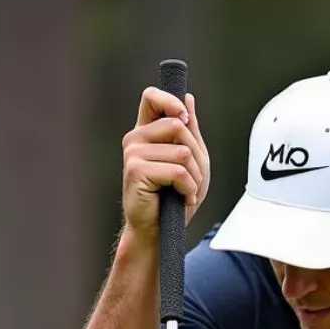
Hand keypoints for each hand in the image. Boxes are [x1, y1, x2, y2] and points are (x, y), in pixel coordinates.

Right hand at [121, 87, 210, 236]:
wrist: (159, 231)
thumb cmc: (174, 199)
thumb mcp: (191, 161)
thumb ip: (190, 132)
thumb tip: (188, 99)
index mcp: (146, 132)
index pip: (152, 97)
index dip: (171, 101)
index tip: (185, 119)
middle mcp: (135, 139)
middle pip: (178, 125)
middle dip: (196, 155)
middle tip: (193, 178)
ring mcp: (133, 153)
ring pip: (182, 152)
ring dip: (194, 177)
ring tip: (186, 191)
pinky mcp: (136, 170)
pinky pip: (178, 171)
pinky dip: (188, 188)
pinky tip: (182, 198)